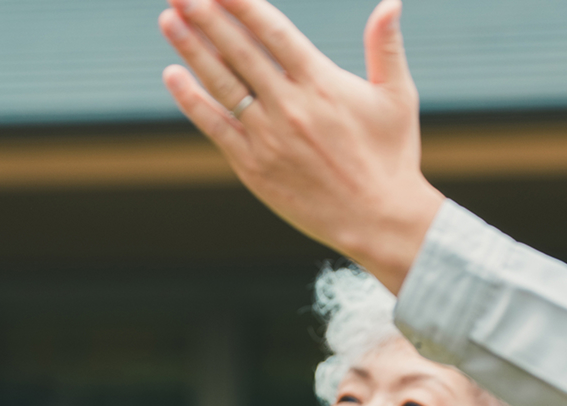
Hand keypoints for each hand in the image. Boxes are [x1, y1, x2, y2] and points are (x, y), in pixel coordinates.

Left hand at [159, 0, 443, 292]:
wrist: (378, 221)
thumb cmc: (392, 158)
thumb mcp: (398, 98)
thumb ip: (387, 48)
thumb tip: (391, 2)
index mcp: (321, 83)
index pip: (272, 30)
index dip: (241, 3)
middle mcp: (289, 106)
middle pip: (239, 50)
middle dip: (206, 16)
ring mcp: (268, 138)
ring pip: (222, 84)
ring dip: (191, 49)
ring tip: (169, 19)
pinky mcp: (255, 167)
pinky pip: (216, 127)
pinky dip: (193, 101)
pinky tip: (174, 75)